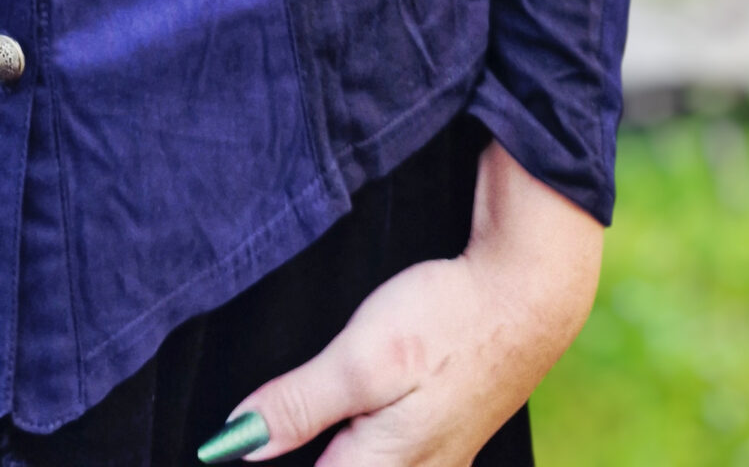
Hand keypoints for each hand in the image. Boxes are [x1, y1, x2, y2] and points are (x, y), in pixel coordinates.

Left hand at [205, 142, 601, 464]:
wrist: (525, 297)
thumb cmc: (445, 320)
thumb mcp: (363, 356)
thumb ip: (302, 404)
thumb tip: (239, 443)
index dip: (259, 461)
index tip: (222, 450)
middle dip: (295, 452)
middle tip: (247, 435)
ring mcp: (434, 463)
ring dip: (328, 452)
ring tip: (286, 424)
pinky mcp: (445, 441)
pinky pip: (389, 462)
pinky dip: (357, 449)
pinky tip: (343, 427)